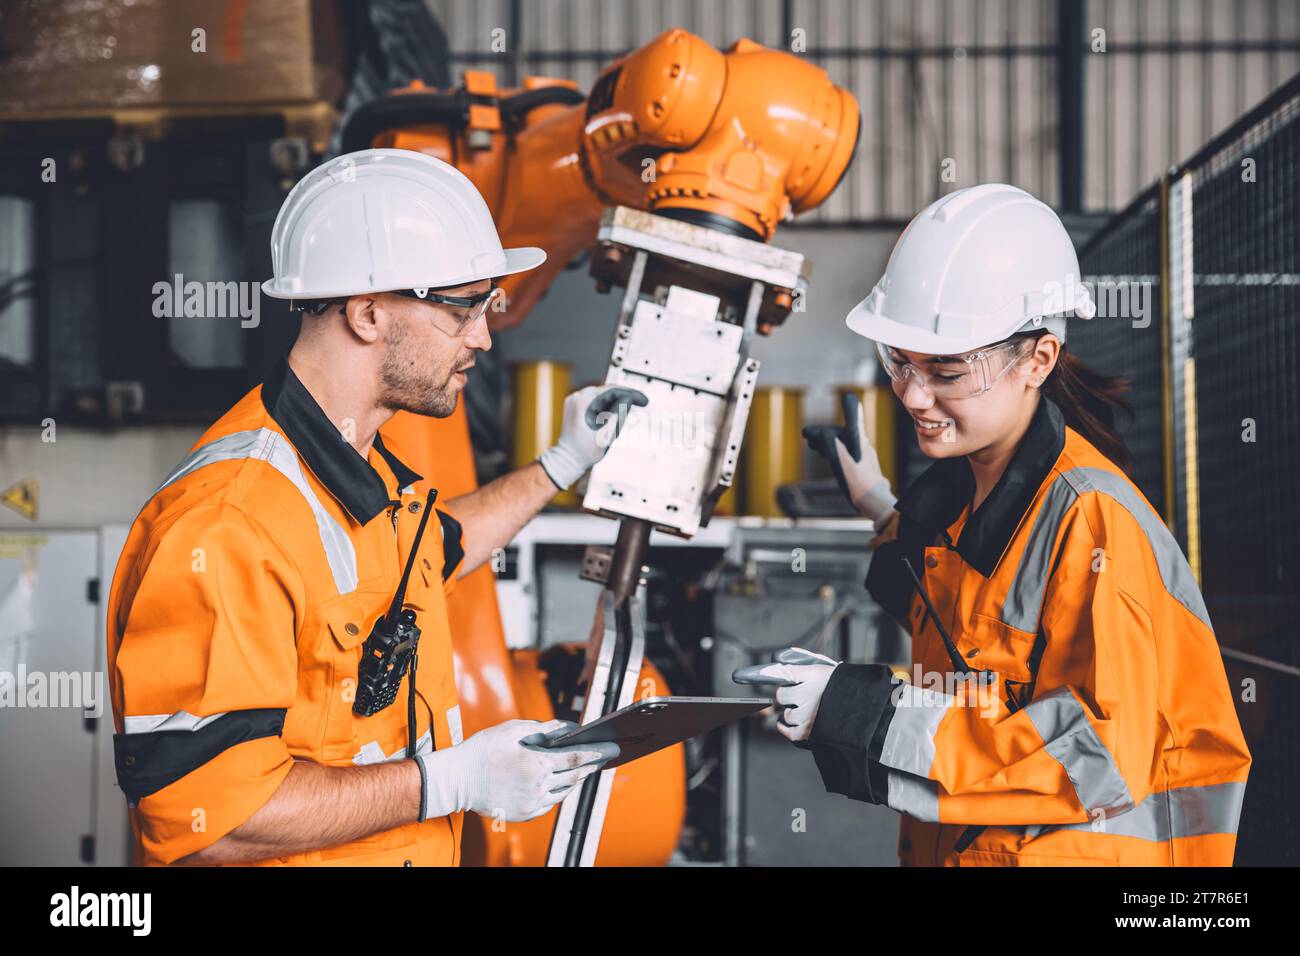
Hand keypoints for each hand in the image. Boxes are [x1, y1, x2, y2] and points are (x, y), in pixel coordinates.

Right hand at [416, 718, 618, 821]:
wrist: (458, 780)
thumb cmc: (483, 751)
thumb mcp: (513, 730)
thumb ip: (544, 728)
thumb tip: (568, 728)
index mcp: (534, 763)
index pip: (576, 758)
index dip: (598, 752)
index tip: (613, 747)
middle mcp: (536, 786)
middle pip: (575, 776)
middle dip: (592, 765)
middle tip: (603, 755)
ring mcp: (531, 803)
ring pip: (565, 790)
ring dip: (577, 778)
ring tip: (585, 766)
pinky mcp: (526, 813)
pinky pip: (551, 801)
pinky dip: (560, 790)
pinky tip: (562, 780)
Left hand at [538, 385, 649, 489]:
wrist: (568, 460)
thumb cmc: (584, 451)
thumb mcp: (607, 433)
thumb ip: (618, 413)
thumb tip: (628, 398)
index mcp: (583, 402)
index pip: (612, 391)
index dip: (631, 393)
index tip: (643, 400)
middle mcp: (577, 398)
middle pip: (607, 391)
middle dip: (625, 397)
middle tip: (641, 403)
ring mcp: (575, 402)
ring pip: (602, 396)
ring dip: (617, 401)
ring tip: (631, 409)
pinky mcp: (576, 407)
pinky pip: (595, 401)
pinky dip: (607, 406)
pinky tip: (617, 413)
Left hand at [732, 647, 839, 741]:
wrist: (864, 707)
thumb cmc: (842, 686)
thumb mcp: (825, 669)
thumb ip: (800, 665)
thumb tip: (777, 660)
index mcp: (815, 675)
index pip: (784, 671)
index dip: (767, 672)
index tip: (743, 674)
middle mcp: (811, 694)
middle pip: (782, 695)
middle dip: (788, 696)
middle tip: (801, 696)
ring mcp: (811, 714)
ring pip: (787, 714)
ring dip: (792, 713)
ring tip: (809, 710)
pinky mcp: (813, 731)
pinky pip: (790, 732)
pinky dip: (786, 729)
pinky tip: (785, 725)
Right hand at [802, 392, 895, 522]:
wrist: (873, 501)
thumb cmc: (857, 481)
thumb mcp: (839, 458)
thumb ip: (830, 441)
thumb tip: (823, 432)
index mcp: (859, 440)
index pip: (854, 418)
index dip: (850, 407)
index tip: (848, 397)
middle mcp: (864, 447)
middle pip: (843, 435)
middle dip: (825, 434)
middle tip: (808, 437)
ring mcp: (866, 458)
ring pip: (845, 446)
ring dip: (829, 445)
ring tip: (815, 448)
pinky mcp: (865, 470)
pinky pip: (848, 456)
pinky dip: (836, 454)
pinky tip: (831, 462)